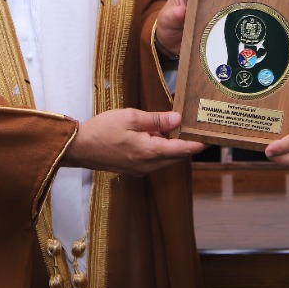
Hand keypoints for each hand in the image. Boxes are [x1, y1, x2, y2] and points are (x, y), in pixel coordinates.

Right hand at [61, 109, 203, 174]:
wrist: (78, 148)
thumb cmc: (102, 130)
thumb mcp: (130, 117)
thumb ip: (156, 120)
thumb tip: (177, 120)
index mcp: (149, 151)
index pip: (182, 150)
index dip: (197, 144)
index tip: (210, 138)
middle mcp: (148, 165)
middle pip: (176, 156)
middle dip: (187, 144)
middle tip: (195, 129)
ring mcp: (141, 169)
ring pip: (166, 159)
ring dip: (172, 146)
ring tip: (173, 127)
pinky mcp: (134, 169)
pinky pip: (155, 160)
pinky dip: (160, 149)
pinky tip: (155, 134)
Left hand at [155, 0, 226, 57]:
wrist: (174, 45)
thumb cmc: (168, 26)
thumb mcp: (166, 20)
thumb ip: (172, 15)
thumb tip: (181, 11)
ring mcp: (213, 2)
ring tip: (228, 4)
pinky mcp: (220, 15)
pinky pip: (229, 10)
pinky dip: (231, 12)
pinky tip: (232, 18)